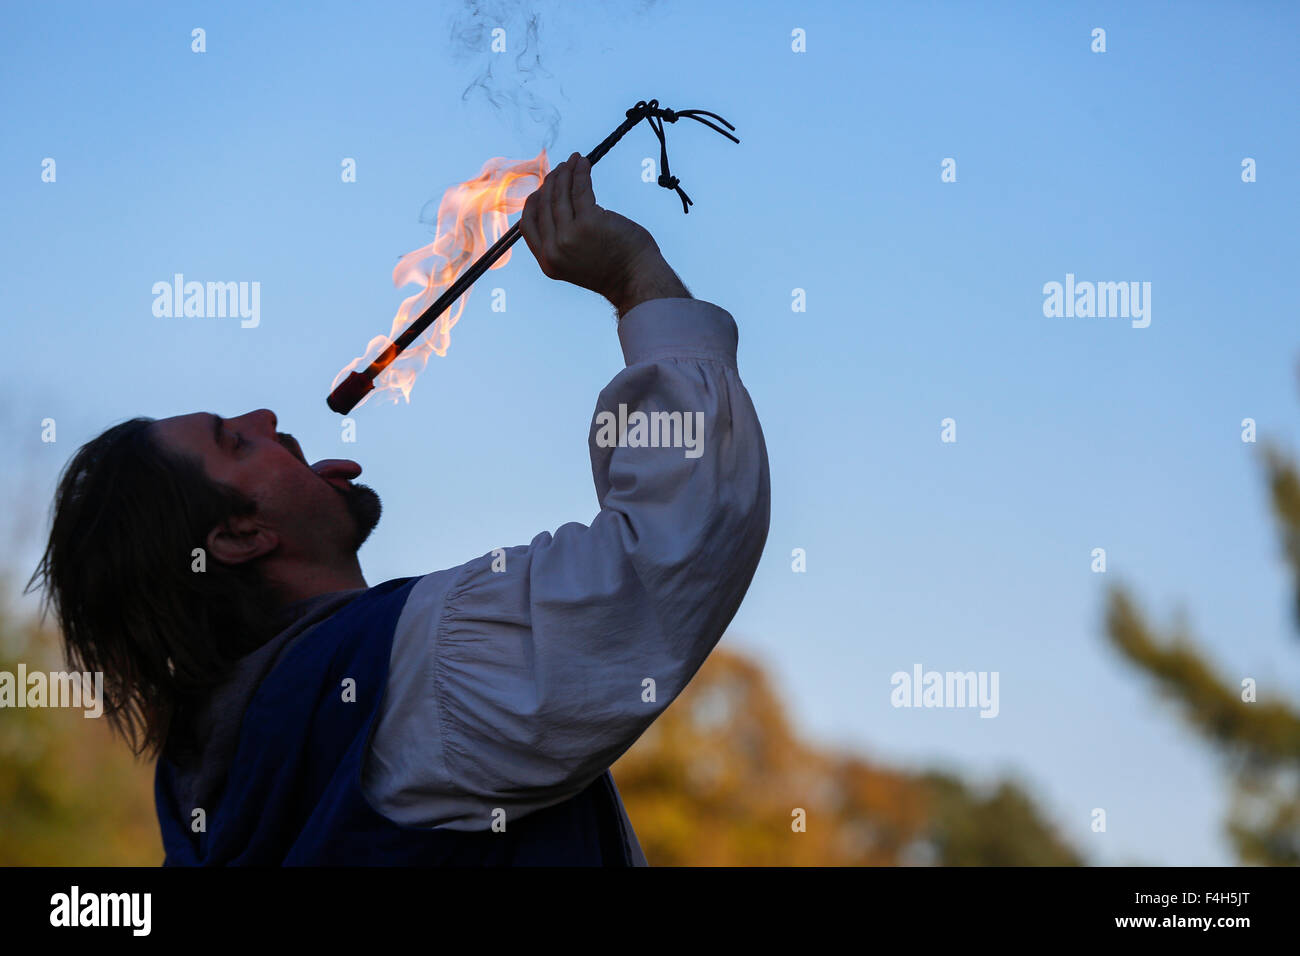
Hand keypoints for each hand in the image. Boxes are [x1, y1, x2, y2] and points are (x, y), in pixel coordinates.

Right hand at [520, 152, 684, 311]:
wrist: (636, 280)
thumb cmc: (612, 268)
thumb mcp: (576, 260)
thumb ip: (562, 242)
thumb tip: (554, 205)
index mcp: (548, 262)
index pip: (528, 225)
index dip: (534, 202)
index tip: (544, 188)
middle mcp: (554, 250)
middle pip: (544, 205)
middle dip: (552, 182)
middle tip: (562, 167)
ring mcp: (570, 236)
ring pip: (560, 195)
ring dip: (566, 172)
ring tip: (574, 160)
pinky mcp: (589, 222)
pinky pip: (580, 189)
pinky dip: (580, 172)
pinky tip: (583, 162)